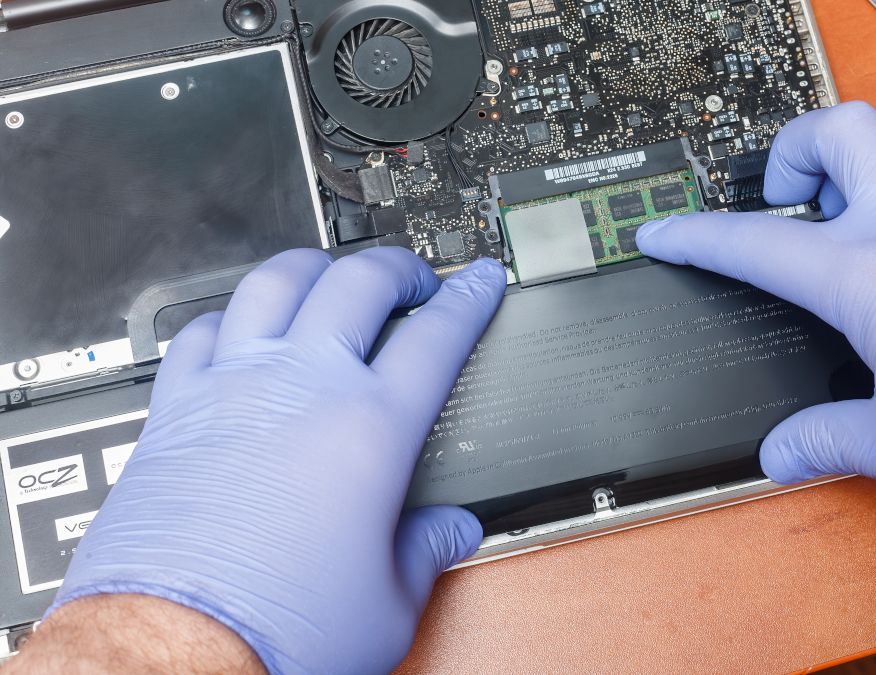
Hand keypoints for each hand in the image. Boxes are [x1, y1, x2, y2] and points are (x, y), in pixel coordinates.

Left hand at [47, 248, 507, 673]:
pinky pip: (201, 331)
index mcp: (370, 430)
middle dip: (397, 267)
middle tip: (414, 279)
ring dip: (315, 269)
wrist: (173, 653)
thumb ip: (427, 551)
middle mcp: (300, 390)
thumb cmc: (275, 630)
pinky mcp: (176, 411)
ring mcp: (232, 390)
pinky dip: (230, 316)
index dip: (468, 298)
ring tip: (332, 277)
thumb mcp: (388, 604)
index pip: (437, 335)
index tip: (477, 281)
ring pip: (274, 282)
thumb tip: (449, 533)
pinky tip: (240, 329)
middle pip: (359, 283)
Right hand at [637, 101, 875, 546]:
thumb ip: (827, 440)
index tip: (665, 233)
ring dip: (864, 157)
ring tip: (846, 209)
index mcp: (873, 276)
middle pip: (842, 129)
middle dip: (793, 148)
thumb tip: (784, 451)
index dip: (698, 237)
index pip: (758, 245)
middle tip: (783, 199)